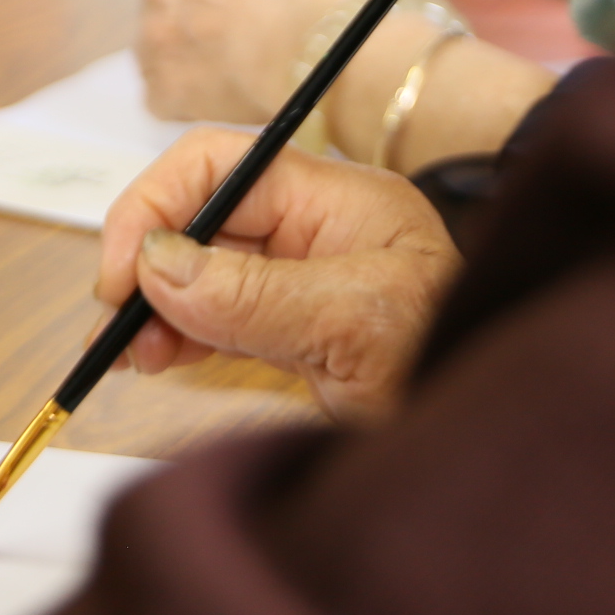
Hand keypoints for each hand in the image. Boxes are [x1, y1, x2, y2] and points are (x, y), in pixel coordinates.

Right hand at [97, 131, 460, 425]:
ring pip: (200, 270)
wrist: (498, 450)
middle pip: (201, 216)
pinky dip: (176, 333)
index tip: (121, 274)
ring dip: (153, 304)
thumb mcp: (354, 328)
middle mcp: (317, 230)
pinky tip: (155, 357)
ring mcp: (304, 282)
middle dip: (146, 261)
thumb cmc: (456, 366)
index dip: (156, 206)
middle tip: (115, 324)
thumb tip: (156, 266)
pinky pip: (217, 315)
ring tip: (127, 352)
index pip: (221, 164)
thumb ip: (253, 294)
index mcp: (340, 199)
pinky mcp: (296, 332)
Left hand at [139, 0, 371, 124]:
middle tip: (235, 45)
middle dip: (195, 23)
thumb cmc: (327, 1)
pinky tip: (227, 103)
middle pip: (168, 2)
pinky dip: (190, 104)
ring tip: (235, 77)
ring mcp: (153, 31)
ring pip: (160, 51)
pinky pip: (166, 98)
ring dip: (188, 63)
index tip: (238, 7)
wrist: (324, 52)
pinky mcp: (158, 85)